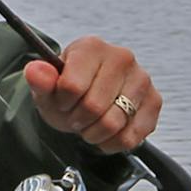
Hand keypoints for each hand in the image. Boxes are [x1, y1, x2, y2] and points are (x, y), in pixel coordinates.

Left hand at [23, 35, 160, 153]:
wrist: (86, 98)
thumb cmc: (66, 91)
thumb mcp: (46, 89)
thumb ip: (39, 80)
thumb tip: (35, 70)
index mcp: (91, 47)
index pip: (72, 86)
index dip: (62, 103)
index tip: (62, 102)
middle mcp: (121, 57)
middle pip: (94, 107)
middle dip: (78, 121)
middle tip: (75, 116)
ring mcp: (142, 79)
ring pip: (114, 124)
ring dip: (94, 133)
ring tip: (89, 124)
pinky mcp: (154, 101)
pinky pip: (132, 136)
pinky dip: (112, 142)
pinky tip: (105, 133)